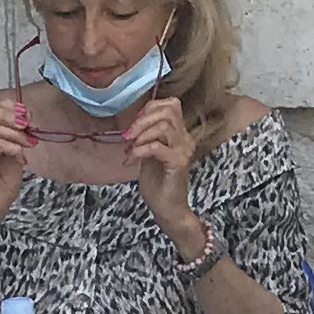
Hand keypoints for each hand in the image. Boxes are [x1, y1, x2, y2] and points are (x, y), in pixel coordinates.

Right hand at [0, 90, 36, 225]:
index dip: (7, 106)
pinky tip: (20, 155)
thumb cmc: (3, 178)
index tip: (26, 113)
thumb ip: (16, 132)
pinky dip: (11, 146)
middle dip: (8, 114)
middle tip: (26, 123)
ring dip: (14, 133)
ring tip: (28, 142)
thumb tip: (25, 115)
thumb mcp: (14, 149)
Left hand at [123, 93, 199, 230]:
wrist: (168, 209)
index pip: (171, 105)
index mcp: (180, 134)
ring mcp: (184, 150)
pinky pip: (156, 147)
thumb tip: (133, 122)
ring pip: (163, 126)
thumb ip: (146, 136)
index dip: (149, 109)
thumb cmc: (157, 183)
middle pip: (169, 110)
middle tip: (128, 136)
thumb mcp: (149, 153)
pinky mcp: (178, 162)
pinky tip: (131, 160)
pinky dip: (139, 150)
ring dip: (140, 136)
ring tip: (130, 149)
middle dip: (142, 120)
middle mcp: (186, 139)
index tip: (133, 125)